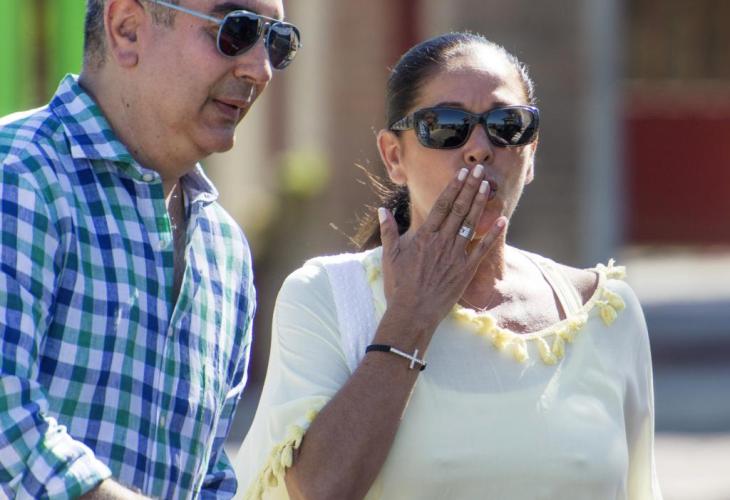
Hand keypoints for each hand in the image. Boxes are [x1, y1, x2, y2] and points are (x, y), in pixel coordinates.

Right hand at [378, 164, 506, 332]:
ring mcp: (456, 256)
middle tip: (480, 170)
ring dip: (480, 204)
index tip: (462, 173)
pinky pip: (482, 249)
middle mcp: (442, 242)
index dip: (454, 187)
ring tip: (488, 186)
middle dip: (470, 188)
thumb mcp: (389, 255)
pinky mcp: (466, 271)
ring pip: (471, 224)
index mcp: (424, 236)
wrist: (412, 313)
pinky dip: (493, 234)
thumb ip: (388, 230)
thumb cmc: (398, 285)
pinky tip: (502, 220)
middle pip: (459, 209)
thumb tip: (381, 210)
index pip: (442, 205)